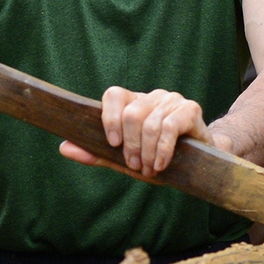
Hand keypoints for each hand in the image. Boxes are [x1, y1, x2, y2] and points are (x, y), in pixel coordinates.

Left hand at [55, 86, 206, 181]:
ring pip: (149, 123)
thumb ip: (97, 154)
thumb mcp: (125, 161)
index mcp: (133, 103)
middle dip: (131, 146)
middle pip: (131, 114)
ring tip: (150, 169)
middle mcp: (152, 97)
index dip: (109, 118)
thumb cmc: (158, 159)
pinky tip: (161, 164)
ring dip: (147, 153)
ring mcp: (172, 101)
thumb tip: (63, 147)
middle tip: (136, 166)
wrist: (200, 164)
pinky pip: (169, 127)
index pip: (113, 94)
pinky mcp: (191, 109)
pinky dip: (162, 150)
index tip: (113, 144)